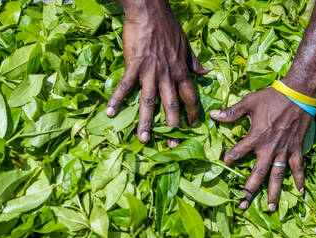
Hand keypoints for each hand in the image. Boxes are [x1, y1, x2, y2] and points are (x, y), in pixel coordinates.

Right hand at [107, 0, 207, 147]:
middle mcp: (168, 75)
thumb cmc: (168, 27)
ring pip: (150, 101)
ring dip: (146, 122)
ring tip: (144, 139)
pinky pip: (125, 86)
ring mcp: (151, 72)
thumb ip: (194, 62)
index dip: (192, 113)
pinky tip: (110, 113)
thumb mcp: (186, 45)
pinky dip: (116, 99)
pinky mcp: (134, 65)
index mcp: (181, 71)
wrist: (150, 11)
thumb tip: (206, 73)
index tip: (193, 127)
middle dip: (173, 126)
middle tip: (173, 145)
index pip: (191, 96)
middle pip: (172, 104)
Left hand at [210, 87, 311, 211]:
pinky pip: (298, 168)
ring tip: (270, 209)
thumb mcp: (249, 102)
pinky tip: (300, 193)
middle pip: (258, 173)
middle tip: (243, 205)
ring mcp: (284, 151)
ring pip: (277, 176)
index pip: (238, 153)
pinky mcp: (296, 149)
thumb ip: (231, 112)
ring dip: (274, 193)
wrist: (300, 93)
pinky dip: (300, 180)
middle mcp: (269, 148)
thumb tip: (213, 115)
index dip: (229, 159)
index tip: (223, 165)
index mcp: (256, 137)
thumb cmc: (272, 97)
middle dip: (249, 190)